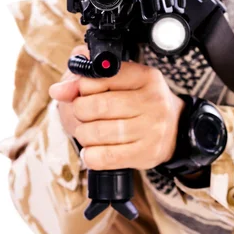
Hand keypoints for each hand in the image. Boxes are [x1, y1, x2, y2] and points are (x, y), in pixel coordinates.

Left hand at [49, 46, 185, 170]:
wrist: (175, 129)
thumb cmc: (139, 101)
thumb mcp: (119, 80)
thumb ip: (85, 76)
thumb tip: (58, 90)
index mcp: (145, 76)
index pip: (99, 77)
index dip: (82, 86)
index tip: (82, 92)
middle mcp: (152, 101)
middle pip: (95, 106)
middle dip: (79, 112)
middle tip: (83, 115)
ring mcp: (151, 129)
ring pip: (96, 133)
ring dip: (83, 134)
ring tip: (89, 132)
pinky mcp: (145, 154)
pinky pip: (104, 157)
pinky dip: (90, 155)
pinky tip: (93, 150)